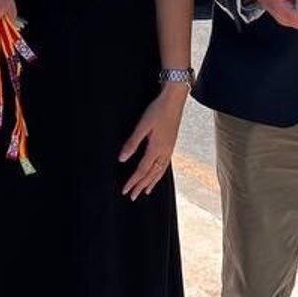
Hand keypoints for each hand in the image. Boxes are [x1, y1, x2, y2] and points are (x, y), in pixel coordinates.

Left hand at [119, 83, 187, 200]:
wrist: (175, 100)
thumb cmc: (158, 110)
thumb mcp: (142, 125)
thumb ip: (132, 143)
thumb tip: (122, 159)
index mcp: (156, 148)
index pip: (142, 170)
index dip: (133, 181)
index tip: (125, 190)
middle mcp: (164, 152)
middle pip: (151, 174)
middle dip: (141, 185)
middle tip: (133, 196)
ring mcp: (169, 149)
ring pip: (159, 171)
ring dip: (151, 182)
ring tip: (146, 191)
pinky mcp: (171, 145)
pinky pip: (165, 165)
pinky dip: (160, 173)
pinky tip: (157, 174)